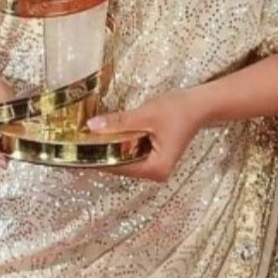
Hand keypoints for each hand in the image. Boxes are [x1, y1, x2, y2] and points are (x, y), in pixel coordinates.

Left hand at [86, 90, 203, 182]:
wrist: (200, 104)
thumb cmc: (177, 110)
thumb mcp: (146, 114)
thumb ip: (119, 122)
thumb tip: (91, 127)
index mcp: (155, 169)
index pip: (118, 166)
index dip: (97, 158)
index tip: (77, 149)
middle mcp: (155, 173)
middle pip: (120, 165)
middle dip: (101, 152)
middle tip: (78, 141)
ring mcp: (155, 166)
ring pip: (125, 159)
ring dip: (110, 148)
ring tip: (87, 137)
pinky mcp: (155, 156)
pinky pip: (131, 153)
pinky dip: (120, 144)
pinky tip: (107, 134)